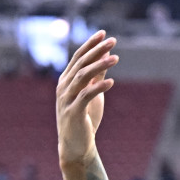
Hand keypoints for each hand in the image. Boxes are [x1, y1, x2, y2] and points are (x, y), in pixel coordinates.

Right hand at [56, 30, 117, 168]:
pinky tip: (111, 82)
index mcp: (66, 80)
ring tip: (115, 58)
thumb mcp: (92, 94)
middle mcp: (64, 87)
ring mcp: (67, 99)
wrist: (76, 146)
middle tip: (112, 40)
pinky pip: (86, 96)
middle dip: (97, 50)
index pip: (78, 57)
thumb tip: (105, 56)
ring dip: (99, 66)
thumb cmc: (84, 118)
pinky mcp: (73, 112)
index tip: (104, 33)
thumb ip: (97, 76)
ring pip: (82, 77)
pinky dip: (98, 88)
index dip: (90, 44)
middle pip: (81, 63)